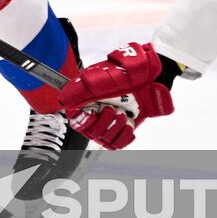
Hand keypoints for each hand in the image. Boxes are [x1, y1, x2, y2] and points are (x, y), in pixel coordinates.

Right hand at [57, 42, 175, 148]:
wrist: (153, 78)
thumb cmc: (127, 73)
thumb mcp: (101, 77)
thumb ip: (80, 89)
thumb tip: (63, 100)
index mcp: (86, 100)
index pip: (75, 120)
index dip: (82, 121)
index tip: (92, 113)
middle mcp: (96, 112)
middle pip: (89, 133)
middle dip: (102, 123)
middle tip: (113, 109)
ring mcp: (109, 122)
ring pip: (104, 139)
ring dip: (115, 127)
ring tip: (124, 114)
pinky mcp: (122, 129)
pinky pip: (117, 144)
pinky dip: (124, 136)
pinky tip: (128, 124)